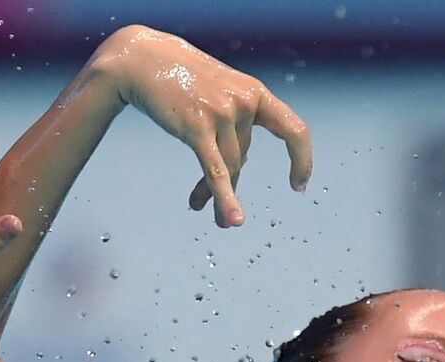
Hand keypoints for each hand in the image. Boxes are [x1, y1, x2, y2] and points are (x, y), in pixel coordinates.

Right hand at [92, 25, 311, 227]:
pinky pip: (215, 171)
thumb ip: (233, 124)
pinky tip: (231, 220)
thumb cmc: (181, 79)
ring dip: (215, 195)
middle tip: (221, 214)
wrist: (142, 59)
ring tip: (200, 208)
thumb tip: (234, 171)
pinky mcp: (197, 126)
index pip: (292, 129)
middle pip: (242, 157)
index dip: (301, 159)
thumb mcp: (218, 94)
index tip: (298, 185)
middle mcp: (244, 101)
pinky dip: (224, 198)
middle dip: (229, 184)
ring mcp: (222, 112)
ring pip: (227, 169)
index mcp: (254, 92)